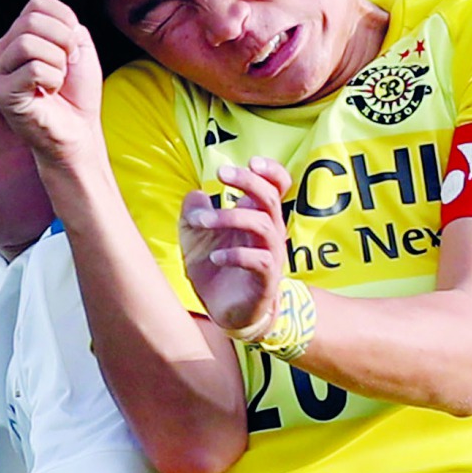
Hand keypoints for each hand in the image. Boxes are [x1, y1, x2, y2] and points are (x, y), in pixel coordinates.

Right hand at [0, 0, 103, 163]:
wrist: (78, 131)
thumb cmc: (76, 92)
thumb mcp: (78, 46)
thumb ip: (64, 24)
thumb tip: (49, 20)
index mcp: (17, 35)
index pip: (37, 3)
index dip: (65, 20)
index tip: (73, 47)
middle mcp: (1, 51)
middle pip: (32, 20)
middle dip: (63, 41)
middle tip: (67, 65)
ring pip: (28, 43)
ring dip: (57, 63)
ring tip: (56, 81)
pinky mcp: (2, 94)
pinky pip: (33, 69)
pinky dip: (53, 80)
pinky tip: (49, 93)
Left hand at [179, 157, 291, 336]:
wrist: (224, 312)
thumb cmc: (215, 269)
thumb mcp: (195, 237)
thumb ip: (194, 213)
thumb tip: (195, 194)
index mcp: (256, 217)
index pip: (278, 187)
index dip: (271, 171)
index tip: (251, 161)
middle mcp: (269, 233)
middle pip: (270, 199)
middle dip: (248, 182)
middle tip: (221, 173)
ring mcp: (270, 257)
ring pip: (264, 226)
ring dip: (230, 216)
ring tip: (202, 221)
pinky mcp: (266, 281)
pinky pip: (260, 261)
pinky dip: (236, 254)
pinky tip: (214, 256)